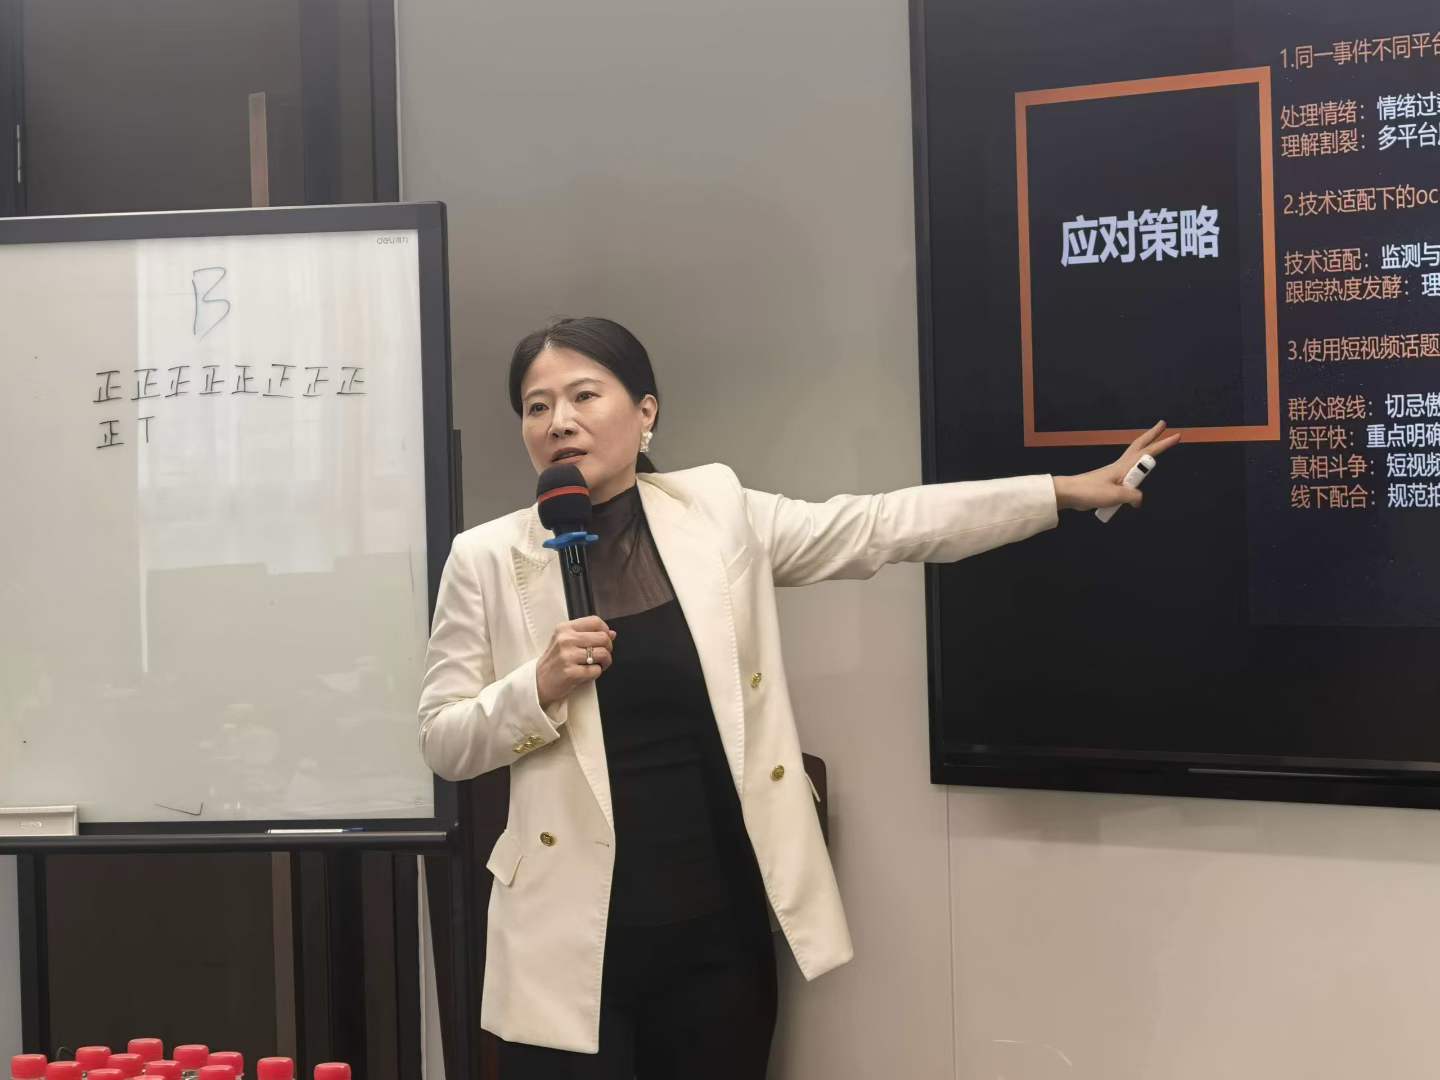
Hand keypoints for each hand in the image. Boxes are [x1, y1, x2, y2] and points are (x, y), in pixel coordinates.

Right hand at [536, 616, 615, 709]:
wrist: (539, 682)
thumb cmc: (555, 661)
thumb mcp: (566, 642)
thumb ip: (588, 635)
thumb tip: (612, 633)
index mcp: (565, 628)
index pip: (595, 621)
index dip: (605, 631)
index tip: (604, 639)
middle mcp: (566, 639)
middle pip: (603, 638)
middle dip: (608, 648)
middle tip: (602, 656)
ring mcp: (567, 656)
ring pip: (603, 654)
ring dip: (605, 662)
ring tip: (597, 665)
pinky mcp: (571, 672)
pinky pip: (596, 670)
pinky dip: (596, 673)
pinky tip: (588, 673)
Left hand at [1052, 421, 1181, 512]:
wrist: (1069, 493)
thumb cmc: (1091, 491)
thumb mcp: (1116, 496)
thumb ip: (1133, 496)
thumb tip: (1139, 501)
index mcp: (1124, 466)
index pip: (1148, 452)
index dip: (1163, 444)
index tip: (1177, 435)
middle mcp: (1121, 466)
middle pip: (1140, 446)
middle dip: (1153, 435)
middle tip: (1163, 425)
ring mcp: (1114, 472)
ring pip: (1134, 458)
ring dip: (1145, 450)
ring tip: (1153, 446)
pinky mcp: (1109, 481)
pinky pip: (1127, 474)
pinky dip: (1135, 470)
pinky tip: (1136, 478)